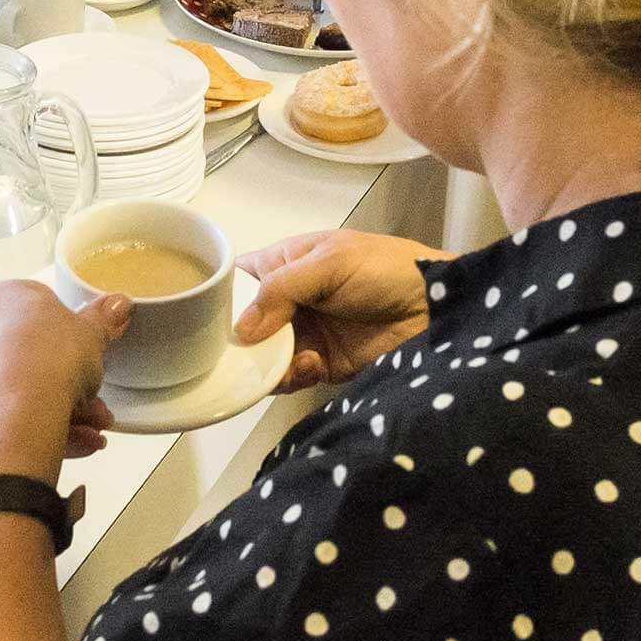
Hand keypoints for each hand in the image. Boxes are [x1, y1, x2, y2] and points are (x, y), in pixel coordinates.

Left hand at [0, 280, 130, 481]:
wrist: (14, 419)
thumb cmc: (54, 360)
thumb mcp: (92, 336)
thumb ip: (104, 319)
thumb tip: (119, 302)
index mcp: (7, 297)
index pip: (40, 306)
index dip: (69, 332)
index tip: (88, 356)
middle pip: (31, 352)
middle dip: (71, 382)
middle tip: (97, 405)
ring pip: (21, 387)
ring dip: (63, 409)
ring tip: (94, 431)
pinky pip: (8, 413)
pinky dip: (41, 427)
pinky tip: (77, 443)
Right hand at [237, 231, 437, 394]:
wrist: (435, 307)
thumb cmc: (385, 268)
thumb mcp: (330, 262)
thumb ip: (281, 289)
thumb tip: (243, 329)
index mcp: (286, 264)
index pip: (239, 279)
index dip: (221, 297)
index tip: (205, 317)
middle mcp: (289, 300)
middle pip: (246, 325)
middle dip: (240, 341)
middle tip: (240, 351)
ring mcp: (305, 334)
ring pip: (264, 355)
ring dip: (265, 362)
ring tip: (279, 360)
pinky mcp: (323, 364)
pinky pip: (291, 377)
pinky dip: (291, 376)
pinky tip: (308, 365)